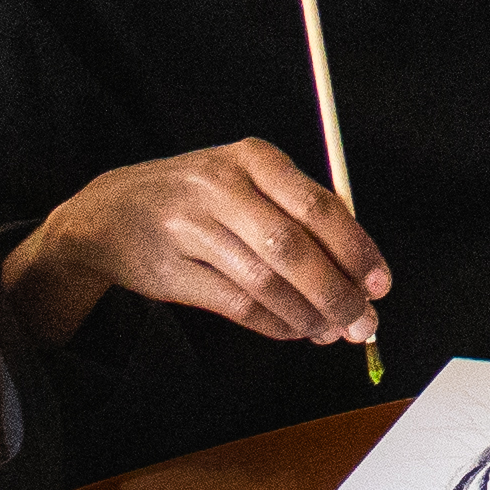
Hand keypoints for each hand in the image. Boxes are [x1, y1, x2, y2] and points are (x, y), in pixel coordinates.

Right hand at [47, 140, 385, 347]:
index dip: (356, 250)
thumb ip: (300, 214)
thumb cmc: (195, 197)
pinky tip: (294, 330)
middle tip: (362, 322)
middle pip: (293, 248)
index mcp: (251, 157)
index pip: (318, 205)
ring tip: (329, 331)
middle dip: (336, 293)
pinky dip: (275, 324)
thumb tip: (359, 270)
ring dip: (308, 316)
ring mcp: (190, 228)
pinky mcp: (172, 271)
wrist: (109, 214)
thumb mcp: (245, 180)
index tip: (380, 283)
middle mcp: (220, 186)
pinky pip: (238, 305)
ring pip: (266, 283)